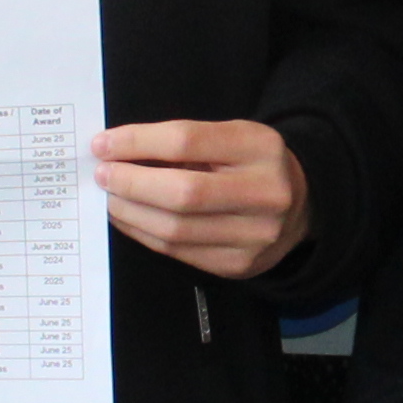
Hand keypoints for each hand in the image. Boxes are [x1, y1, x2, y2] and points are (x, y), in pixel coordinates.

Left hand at [95, 117, 307, 280]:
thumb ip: (184, 142)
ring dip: (131, 213)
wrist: (300, 207)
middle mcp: (265, 194)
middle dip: (131, 183)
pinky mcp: (239, 265)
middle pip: (182, 192)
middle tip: (102, 175)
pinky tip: (130, 218)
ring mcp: (254, 236)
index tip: (103, 144)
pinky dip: (145, 233)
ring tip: (109, 198)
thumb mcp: (231, 137)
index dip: (137, 142)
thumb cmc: (251, 165)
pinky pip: (178, 251)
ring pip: (176, 229)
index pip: (187, 141)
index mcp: (260, 148)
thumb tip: (117, 151)